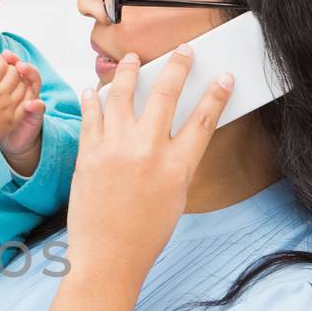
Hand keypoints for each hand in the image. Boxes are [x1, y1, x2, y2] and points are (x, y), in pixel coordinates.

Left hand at [0, 50, 46, 174]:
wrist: (8, 141)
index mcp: (8, 82)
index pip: (6, 62)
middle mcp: (21, 87)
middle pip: (22, 67)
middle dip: (15, 60)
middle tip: (7, 56)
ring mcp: (29, 99)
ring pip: (34, 80)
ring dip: (29, 72)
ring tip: (21, 67)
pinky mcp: (34, 115)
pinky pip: (39, 107)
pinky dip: (36, 104)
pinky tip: (29, 103)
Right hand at [0, 51, 31, 143]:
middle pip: (13, 72)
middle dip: (8, 67)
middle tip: (0, 70)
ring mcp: (8, 107)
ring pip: (22, 85)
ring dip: (18, 80)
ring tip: (9, 81)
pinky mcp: (14, 119)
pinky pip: (25, 101)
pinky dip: (24, 95)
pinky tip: (16, 94)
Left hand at [67, 44, 231, 278]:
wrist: (107, 258)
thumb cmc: (144, 235)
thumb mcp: (175, 198)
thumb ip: (177, 162)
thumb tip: (176, 132)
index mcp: (178, 166)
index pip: (204, 119)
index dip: (216, 94)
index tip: (223, 76)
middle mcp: (148, 152)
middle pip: (167, 94)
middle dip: (177, 66)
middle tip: (182, 52)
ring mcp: (115, 149)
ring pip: (124, 94)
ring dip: (129, 71)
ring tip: (132, 59)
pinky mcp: (89, 153)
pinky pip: (91, 114)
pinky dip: (94, 98)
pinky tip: (95, 89)